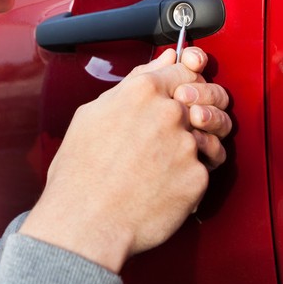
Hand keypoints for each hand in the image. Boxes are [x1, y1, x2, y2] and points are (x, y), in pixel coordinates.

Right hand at [20, 47, 230, 272]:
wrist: (86, 223)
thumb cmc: (81, 173)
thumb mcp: (93, 113)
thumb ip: (135, 81)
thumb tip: (163, 60)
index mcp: (143, 91)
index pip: (183, 70)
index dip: (182, 83)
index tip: (178, 94)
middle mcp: (169, 113)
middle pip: (196, 103)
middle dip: (183, 118)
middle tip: (161, 139)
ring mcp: (187, 145)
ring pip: (201, 137)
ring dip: (186, 149)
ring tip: (157, 167)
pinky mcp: (198, 177)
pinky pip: (200, 170)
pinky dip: (184, 178)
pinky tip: (159, 186)